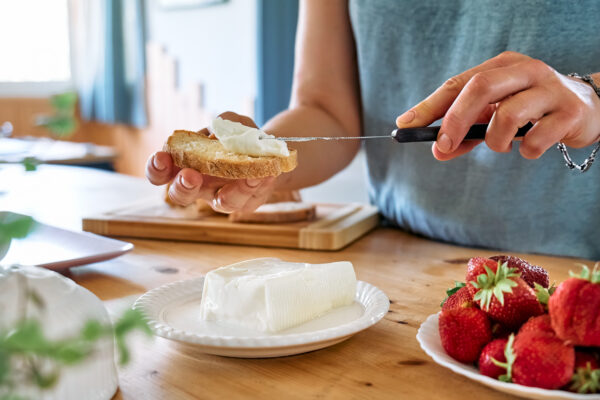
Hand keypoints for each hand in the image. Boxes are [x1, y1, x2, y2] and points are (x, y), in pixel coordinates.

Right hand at [145, 112, 276, 212]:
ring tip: (246, 176)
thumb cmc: (239, 137)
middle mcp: (199, 186)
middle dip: (182, 187)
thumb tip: (217, 135)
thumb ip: (223, 123)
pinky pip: (249, 198)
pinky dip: (257, 185)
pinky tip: (264, 174)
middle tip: (190, 175)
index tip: (162, 158)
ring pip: (223, 203)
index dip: (156, 169)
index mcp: (184, 165)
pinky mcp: (246, 202)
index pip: (160, 173)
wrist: (267, 151)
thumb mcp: (231, 123)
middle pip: (180, 195)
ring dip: (231, 192)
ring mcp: (222, 197)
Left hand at [395, 51, 599, 159]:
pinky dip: (526, 151)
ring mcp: (549, 89)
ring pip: (508, 115)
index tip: (404, 125)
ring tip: (502, 147)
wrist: (587, 109)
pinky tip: (530, 148)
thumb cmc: (531, 111)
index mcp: (501, 66)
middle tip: (443, 146)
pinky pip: (537, 138)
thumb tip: (438, 151)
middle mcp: (525, 70)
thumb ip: (466, 133)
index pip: (457, 84)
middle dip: (454, 120)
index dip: (429, 106)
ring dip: (495, 141)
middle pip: (480, 88)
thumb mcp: (495, 117)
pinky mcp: (570, 112)